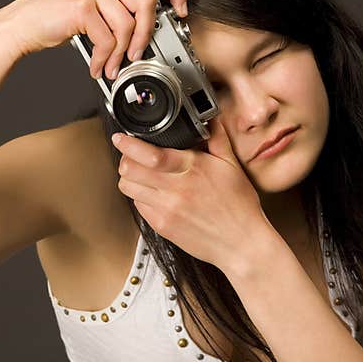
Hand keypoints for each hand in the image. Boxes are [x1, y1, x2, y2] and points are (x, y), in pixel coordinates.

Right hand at [0, 0, 187, 78]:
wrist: (21, 24)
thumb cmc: (55, 19)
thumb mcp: (92, 7)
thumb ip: (116, 9)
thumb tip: (145, 32)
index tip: (180, 11)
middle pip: (147, 1)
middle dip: (147, 34)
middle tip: (138, 53)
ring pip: (127, 25)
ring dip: (121, 54)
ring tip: (112, 67)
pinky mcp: (82, 6)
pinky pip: (107, 39)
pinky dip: (104, 59)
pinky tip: (97, 67)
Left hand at [112, 117, 271, 271]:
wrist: (241, 244)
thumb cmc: (239, 206)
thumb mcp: (231, 166)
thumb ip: (217, 138)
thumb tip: (210, 117)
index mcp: (192, 169)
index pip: (149, 154)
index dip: (128, 144)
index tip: (121, 138)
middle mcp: (176, 190)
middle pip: (129, 170)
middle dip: (126, 159)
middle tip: (131, 156)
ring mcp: (166, 210)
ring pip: (128, 188)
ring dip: (130, 178)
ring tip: (141, 175)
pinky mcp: (162, 226)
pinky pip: (138, 206)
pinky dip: (140, 197)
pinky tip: (154, 194)